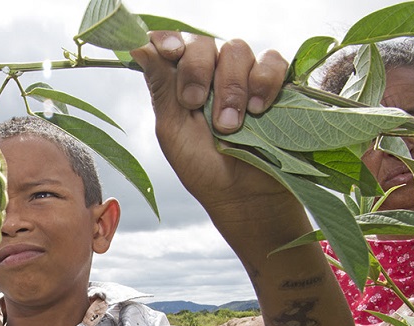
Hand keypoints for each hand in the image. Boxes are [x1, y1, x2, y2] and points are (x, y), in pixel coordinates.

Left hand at [129, 32, 287, 215]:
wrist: (244, 197)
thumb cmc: (204, 169)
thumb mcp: (174, 131)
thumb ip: (161, 88)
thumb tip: (138, 47)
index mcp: (180, 82)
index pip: (172, 44)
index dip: (169, 40)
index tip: (171, 53)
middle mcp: (211, 74)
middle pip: (203, 43)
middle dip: (198, 71)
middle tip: (196, 104)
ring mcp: (244, 77)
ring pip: (237, 50)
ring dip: (231, 86)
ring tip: (230, 124)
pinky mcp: (275, 86)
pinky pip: (273, 62)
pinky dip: (265, 81)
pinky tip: (259, 109)